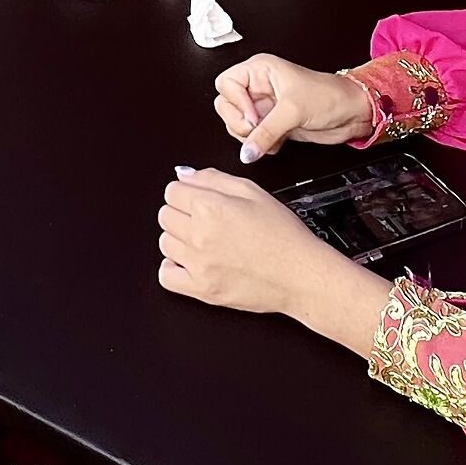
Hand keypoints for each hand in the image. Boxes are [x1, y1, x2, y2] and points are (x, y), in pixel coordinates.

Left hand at [158, 168, 350, 314]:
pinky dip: (174, 267)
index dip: (187, 192)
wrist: (300, 275)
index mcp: (210, 207)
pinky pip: (166, 275)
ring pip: (164, 242)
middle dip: (182, 213)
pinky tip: (192, 262)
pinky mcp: (201, 289)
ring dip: (180, 239)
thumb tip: (185, 175)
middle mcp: (199, 235)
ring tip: (205, 241)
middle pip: (165, 215)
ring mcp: (198, 264)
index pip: (172, 191)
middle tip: (206, 219)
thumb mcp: (253, 192)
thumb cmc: (283, 235)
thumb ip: (214, 178)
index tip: (197, 198)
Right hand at [213, 54, 374, 161]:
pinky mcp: (270, 123)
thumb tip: (247, 151)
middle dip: (240, 122)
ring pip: (236, 124)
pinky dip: (260, 145)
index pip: (226, 83)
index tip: (254, 115)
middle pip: (226, 105)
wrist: (351, 114)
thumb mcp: (294, 110)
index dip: (236, 102)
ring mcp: (263, 106)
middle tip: (258, 127)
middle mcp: (258, 86)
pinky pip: (251, 138)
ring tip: (272, 137)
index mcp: (260, 69)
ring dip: (251, 137)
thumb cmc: (330, 96)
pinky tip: (278, 142)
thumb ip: (266, 132)